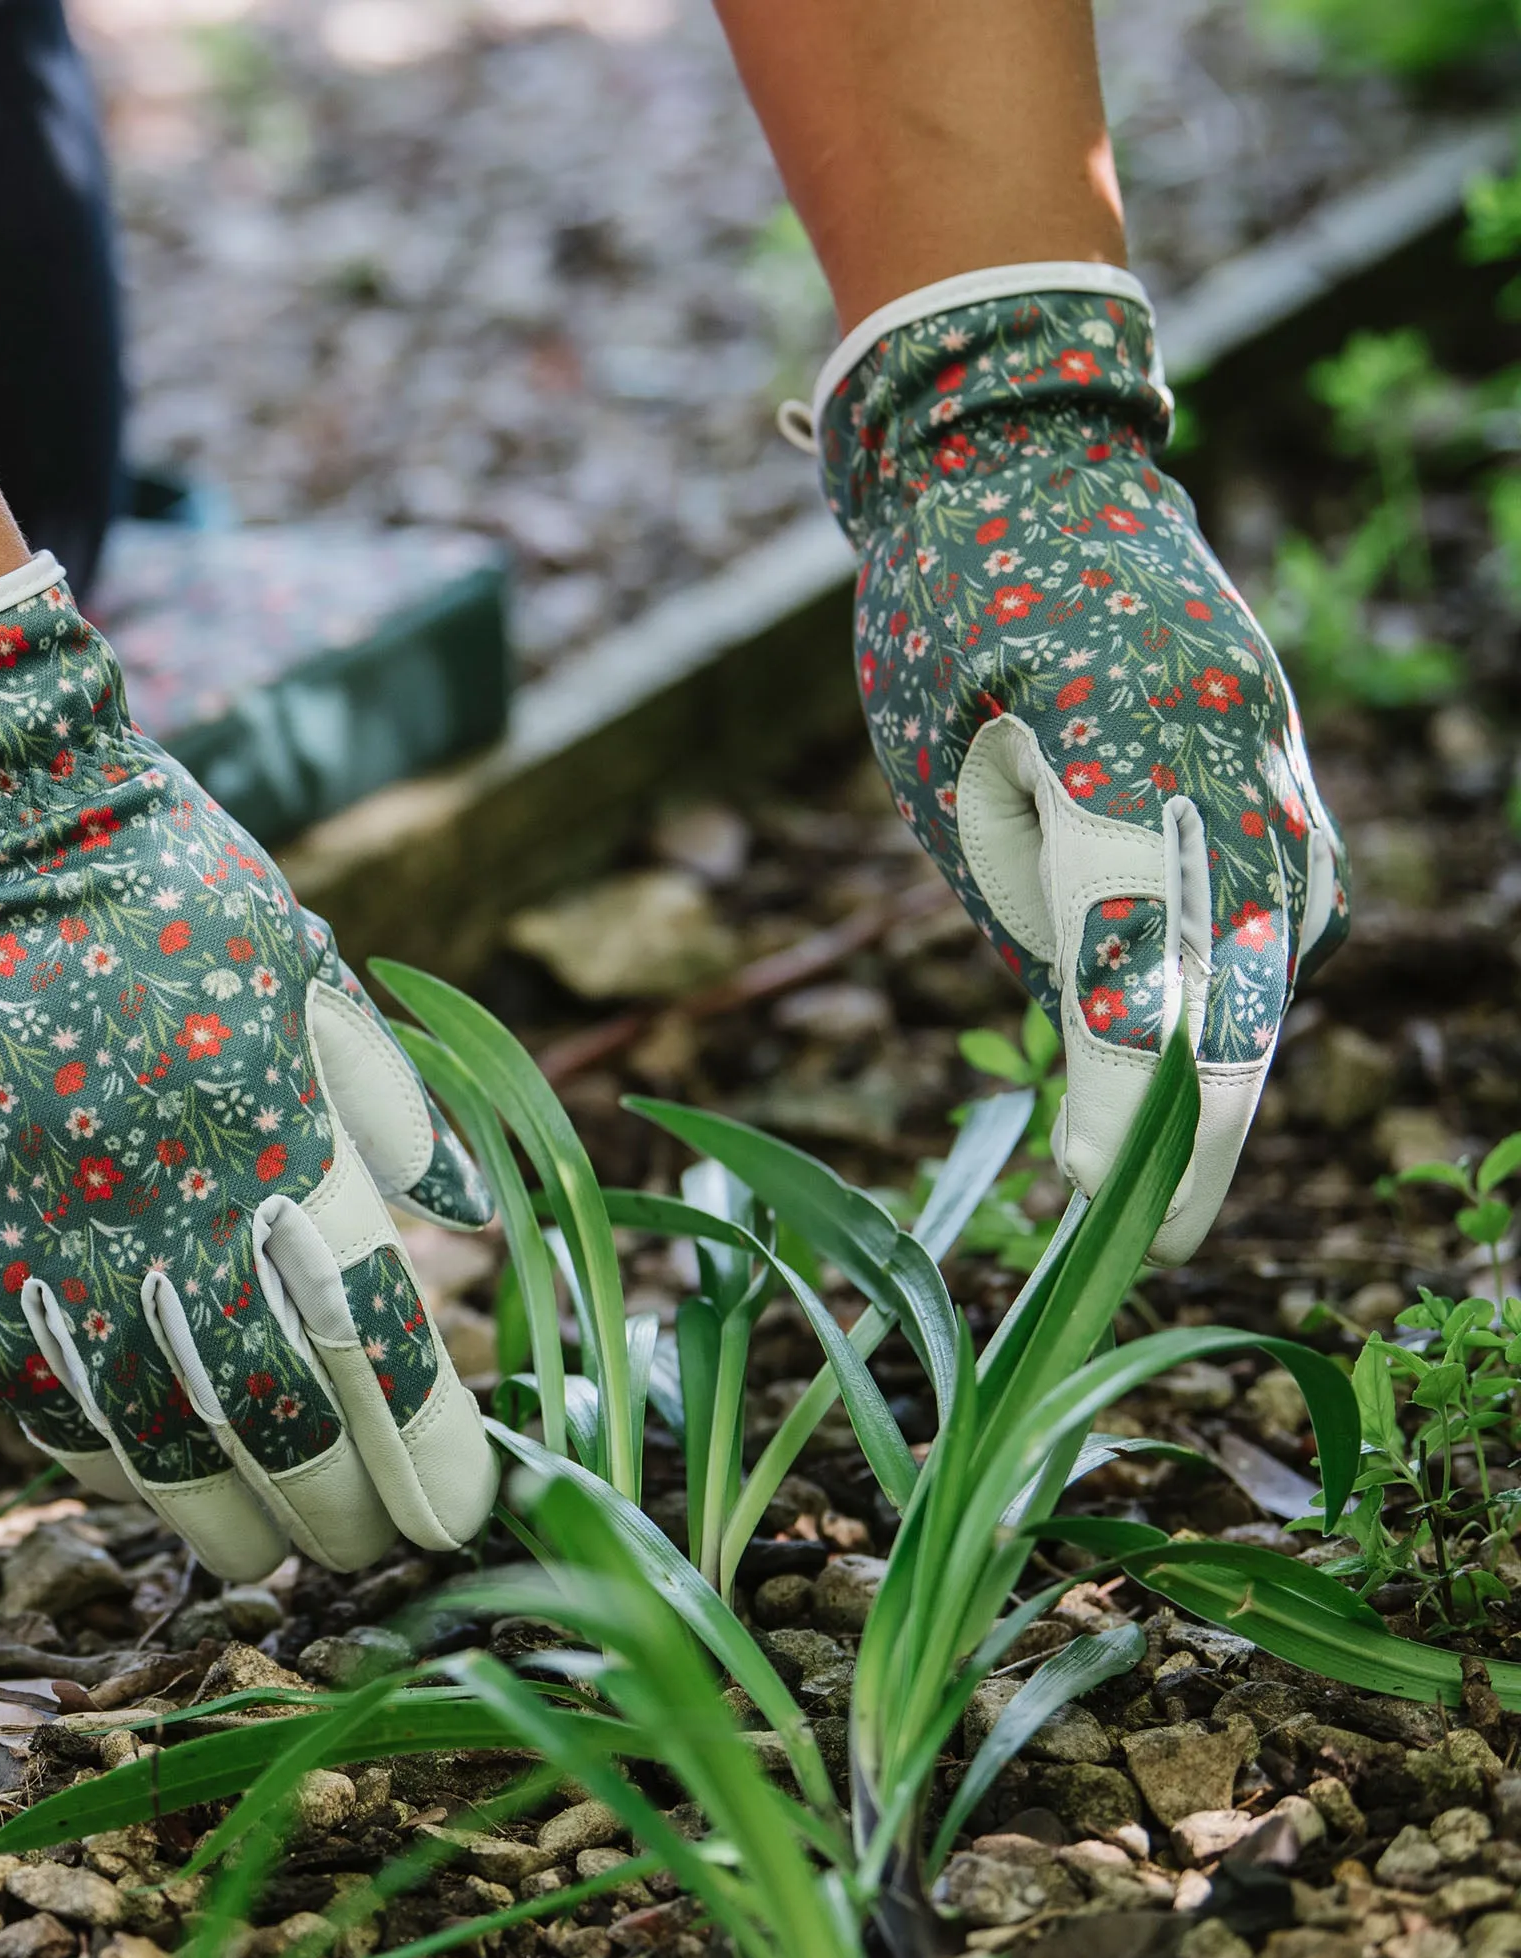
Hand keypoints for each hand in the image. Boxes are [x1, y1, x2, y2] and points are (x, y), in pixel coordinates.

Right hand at [0, 557, 498, 1579]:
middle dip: (338, 1504)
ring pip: (146, 1433)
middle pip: (271, 1412)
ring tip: (269, 1559)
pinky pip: (26, 1387)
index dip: (427, 1442)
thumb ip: (392, 1102)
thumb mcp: (309, 966)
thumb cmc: (169, 886)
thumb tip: (468, 1216)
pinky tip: (142, 1487)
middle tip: (376, 1552)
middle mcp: (166, 1203)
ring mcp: (50, 1228)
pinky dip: (94, 1456)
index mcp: (273, 1130)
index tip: (465, 1509)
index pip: (370, 1332)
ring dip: (219, 1516)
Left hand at [810, 266, 1348, 1260]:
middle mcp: (1237, 750)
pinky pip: (1282, 899)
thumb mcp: (939, 766)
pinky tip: (1186, 1026)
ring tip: (1156, 1157)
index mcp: (1129, 739)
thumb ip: (1025, 900)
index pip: (1135, 961)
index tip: (1097, 1198)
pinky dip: (1241, 976)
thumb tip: (1098, 1032)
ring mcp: (1278, 750)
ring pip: (1275, 950)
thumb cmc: (946, 606)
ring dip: (1224, 1053)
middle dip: (1201, 1120)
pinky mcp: (1286, 757)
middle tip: (1162, 1234)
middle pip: (1241, 979)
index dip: (1120, 1098)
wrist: (1027, 455)